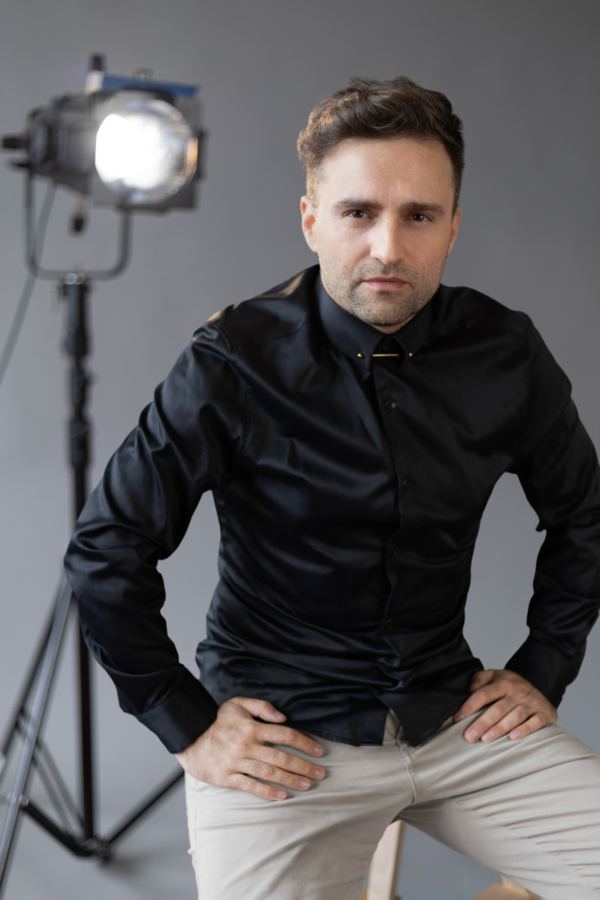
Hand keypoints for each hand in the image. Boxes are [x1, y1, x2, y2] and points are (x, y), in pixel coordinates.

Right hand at [174, 696, 324, 799]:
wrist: (187, 734)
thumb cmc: (215, 719)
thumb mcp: (238, 704)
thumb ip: (262, 707)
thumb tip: (283, 716)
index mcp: (252, 727)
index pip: (285, 735)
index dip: (304, 743)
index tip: (318, 751)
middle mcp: (247, 745)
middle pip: (281, 757)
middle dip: (304, 766)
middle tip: (320, 773)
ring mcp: (236, 762)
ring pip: (269, 772)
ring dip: (290, 779)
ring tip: (307, 785)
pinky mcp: (226, 777)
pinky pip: (250, 786)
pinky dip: (267, 792)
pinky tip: (281, 796)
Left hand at [453, 668, 557, 742]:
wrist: (542, 688)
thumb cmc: (512, 686)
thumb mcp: (496, 675)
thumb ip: (481, 678)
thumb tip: (470, 687)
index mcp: (504, 682)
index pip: (484, 694)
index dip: (469, 706)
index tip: (457, 718)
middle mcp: (518, 692)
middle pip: (498, 708)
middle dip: (482, 723)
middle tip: (469, 736)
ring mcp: (532, 703)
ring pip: (514, 716)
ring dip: (500, 728)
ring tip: (486, 739)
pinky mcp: (544, 714)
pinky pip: (535, 722)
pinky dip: (525, 730)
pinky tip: (513, 737)